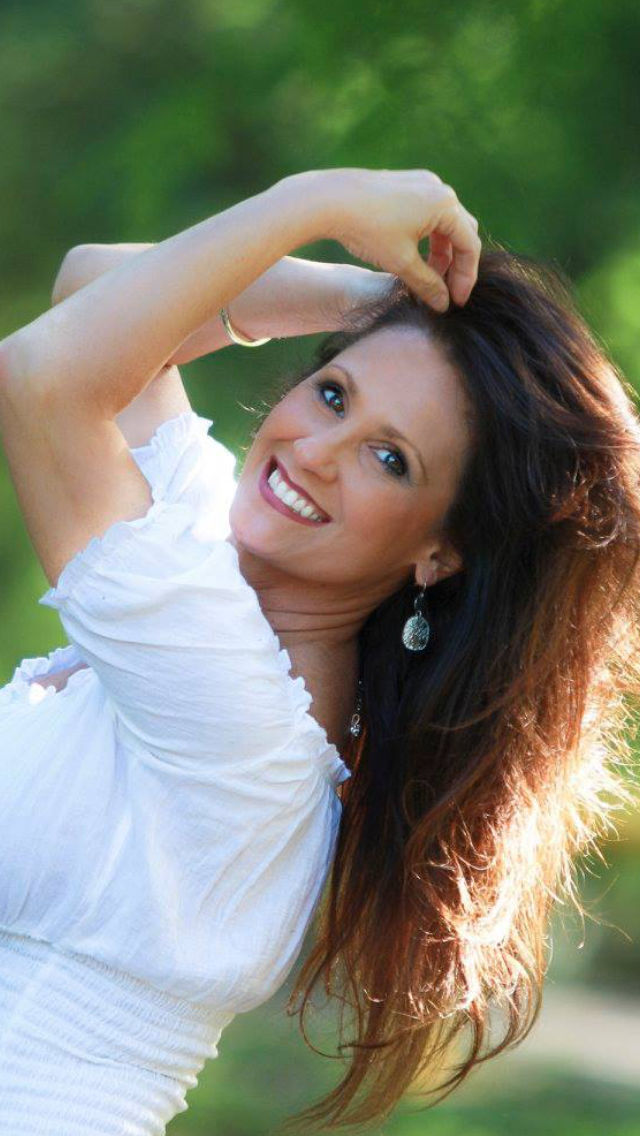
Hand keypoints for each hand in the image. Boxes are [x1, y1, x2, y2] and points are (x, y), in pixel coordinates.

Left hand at [295, 167, 480, 312]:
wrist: (329, 199)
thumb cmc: (367, 230)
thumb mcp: (401, 263)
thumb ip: (427, 285)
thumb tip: (444, 305)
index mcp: (444, 205)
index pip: (469, 246)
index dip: (466, 278)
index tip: (457, 302)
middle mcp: (438, 188)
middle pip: (460, 232)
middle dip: (455, 264)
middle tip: (446, 291)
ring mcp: (422, 183)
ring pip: (443, 224)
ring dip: (441, 252)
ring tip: (428, 277)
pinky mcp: (406, 184)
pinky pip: (428, 213)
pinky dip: (427, 238)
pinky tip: (414, 257)